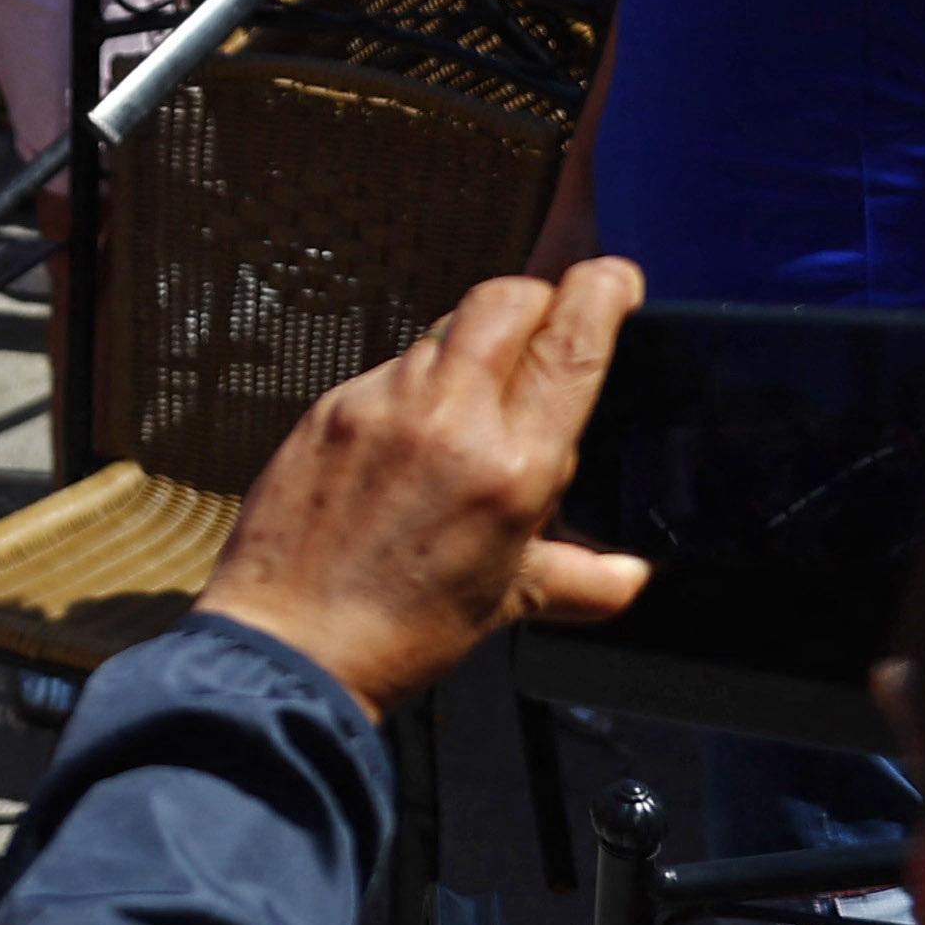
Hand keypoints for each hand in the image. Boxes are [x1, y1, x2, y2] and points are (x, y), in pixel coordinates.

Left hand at [197, 262, 653, 713]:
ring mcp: (381, 404)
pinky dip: (415, 383)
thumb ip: (588, 577)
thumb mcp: (512, 601)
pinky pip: (389, 368)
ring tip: (480, 393)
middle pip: (508, 298)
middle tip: (550, 325)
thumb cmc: (403, 630)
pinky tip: (413, 431)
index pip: (572, 341)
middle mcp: (449, 418)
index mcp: (513, 464)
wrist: (292, 644)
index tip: (615, 280)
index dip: (602, 292)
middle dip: (539, 297)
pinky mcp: (329, 407)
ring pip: (445, 326)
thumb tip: (632, 569)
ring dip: (474, 340)